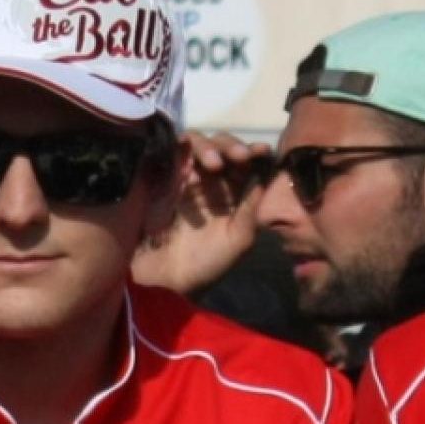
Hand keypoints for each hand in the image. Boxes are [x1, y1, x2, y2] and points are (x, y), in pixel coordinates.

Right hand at [132, 130, 272, 294]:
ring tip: (214, 164)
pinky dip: (179, 146)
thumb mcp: (239, 240)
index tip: (261, 151)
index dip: (254, 152)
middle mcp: (211, 179)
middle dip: (232, 146)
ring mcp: (185, 176)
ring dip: (208, 146)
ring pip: (196, 143)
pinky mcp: (162, 178)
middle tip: (240, 156)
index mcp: (234, 192)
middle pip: (222, 145)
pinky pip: (170, 153)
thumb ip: (250, 208)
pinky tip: (190, 157)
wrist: (169, 280)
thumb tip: (262, 174)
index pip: (246, 162)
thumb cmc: (208, 263)